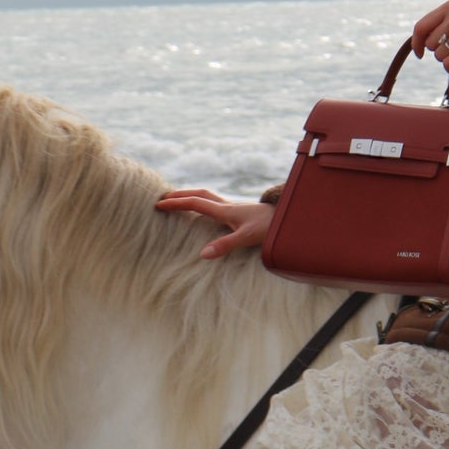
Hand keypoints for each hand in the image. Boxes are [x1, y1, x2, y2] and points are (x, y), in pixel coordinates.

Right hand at [155, 189, 274, 259]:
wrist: (289, 218)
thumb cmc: (269, 227)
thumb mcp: (247, 238)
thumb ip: (225, 245)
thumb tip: (202, 254)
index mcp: (225, 210)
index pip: (195, 203)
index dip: (176, 203)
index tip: (159, 204)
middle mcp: (228, 206)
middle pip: (199, 194)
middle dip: (180, 194)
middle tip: (163, 198)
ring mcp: (234, 208)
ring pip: (208, 196)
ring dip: (191, 196)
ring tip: (178, 200)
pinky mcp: (240, 213)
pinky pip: (216, 203)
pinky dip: (203, 203)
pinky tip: (205, 210)